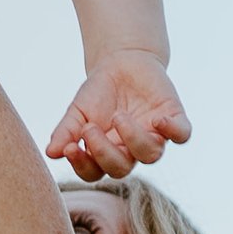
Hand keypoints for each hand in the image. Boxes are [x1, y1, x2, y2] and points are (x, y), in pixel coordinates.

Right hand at [46, 47, 191, 177]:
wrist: (123, 61)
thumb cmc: (98, 93)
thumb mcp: (78, 111)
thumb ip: (66, 132)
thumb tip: (51, 153)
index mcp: (106, 153)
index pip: (95, 172)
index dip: (83, 165)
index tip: (71, 148)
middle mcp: (131, 151)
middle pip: (121, 168)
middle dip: (104, 152)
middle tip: (90, 128)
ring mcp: (154, 136)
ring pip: (151, 155)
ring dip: (133, 139)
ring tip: (118, 116)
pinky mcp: (173, 119)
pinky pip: (181, 134)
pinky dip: (172, 130)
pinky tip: (158, 119)